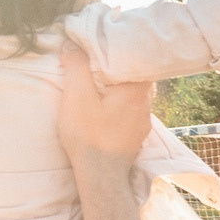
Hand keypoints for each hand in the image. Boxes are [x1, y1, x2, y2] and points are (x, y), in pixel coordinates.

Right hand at [55, 41, 153, 165]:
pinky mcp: (136, 134)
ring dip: (118, 87)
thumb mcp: (77, 95)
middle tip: (97, 61)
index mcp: (136, 89)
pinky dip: (119, 103)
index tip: (104, 44)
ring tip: (99, 82)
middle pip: (135, 76)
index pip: (137, 58)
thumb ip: (77, 66)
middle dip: (117, 68)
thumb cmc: (89, 135)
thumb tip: (73, 45)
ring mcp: (143, 121)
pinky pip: (130, 111)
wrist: (100, 175)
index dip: (121, 49)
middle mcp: (145, 104)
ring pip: (133, 94)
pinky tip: (105, 106)